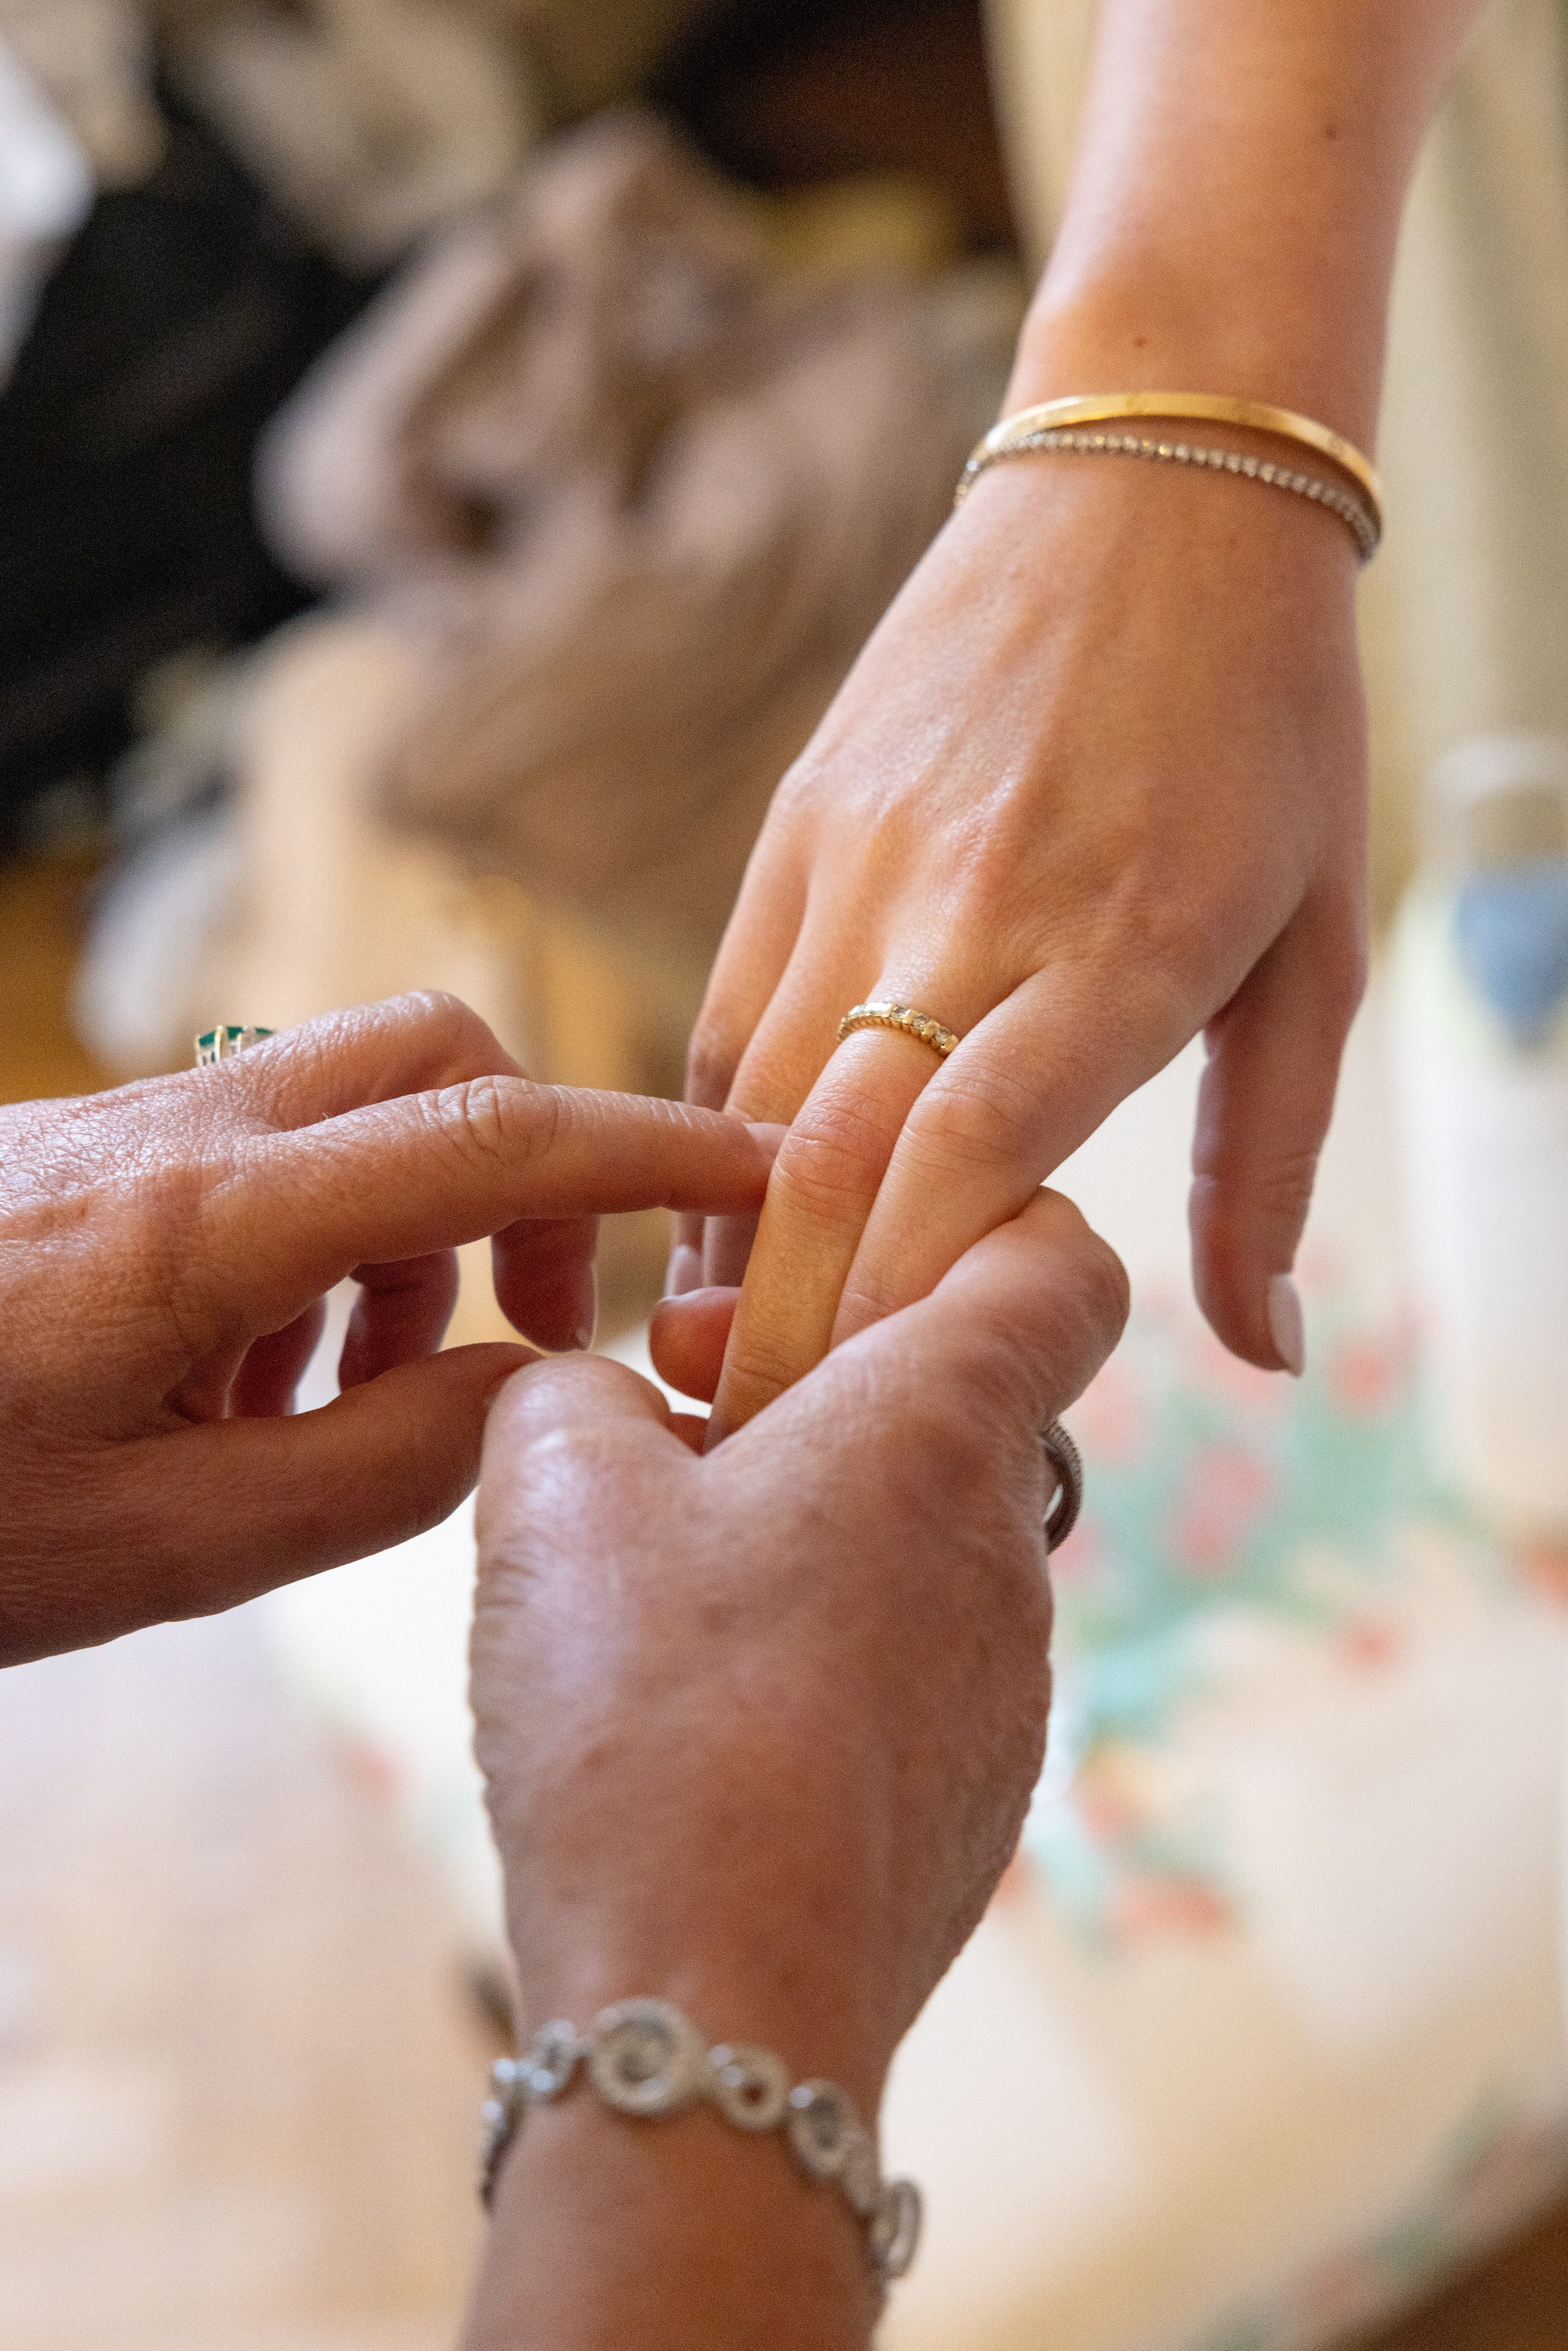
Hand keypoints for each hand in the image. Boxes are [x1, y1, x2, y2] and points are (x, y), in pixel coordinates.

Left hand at [0, 992, 771, 1665]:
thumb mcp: (153, 1550)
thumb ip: (371, 1472)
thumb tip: (521, 1395)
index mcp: (208, 1227)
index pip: (492, 1137)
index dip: (652, 1151)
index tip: (759, 1179)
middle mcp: (175, 1139)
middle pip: (433, 1054)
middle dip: (533, 1170)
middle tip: (522, 1325)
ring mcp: (117, 1133)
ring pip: (346, 1101)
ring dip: (407, 1228)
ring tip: (343, 1400)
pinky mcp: (75, 1161)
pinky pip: (249, 1149)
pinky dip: (310, 1245)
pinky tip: (237, 1388)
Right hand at [466, 1188, 1126, 2349]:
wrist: (713, 2012)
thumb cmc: (647, 1722)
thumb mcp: (553, 1486)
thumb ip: (579, 1386)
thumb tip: (613, 1404)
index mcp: (940, 1432)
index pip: (1061, 1259)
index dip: (977, 1217)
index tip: (846, 1251)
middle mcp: (1008, 1551)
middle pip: (962, 1398)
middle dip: (826, 1374)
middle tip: (680, 1405)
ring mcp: (1006, 1685)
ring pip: (924, 1534)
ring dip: (811, 1514)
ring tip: (663, 1571)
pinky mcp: (971, 1794)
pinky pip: (910, 1662)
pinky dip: (821, 1641)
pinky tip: (699, 1705)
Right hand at [682, 448, 1365, 1436]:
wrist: (1154, 488)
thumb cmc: (1267, 729)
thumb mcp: (1312, 946)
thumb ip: (1269, 1163)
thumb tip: (1265, 1352)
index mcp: (1123, 944)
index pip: (974, 1151)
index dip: (904, 1300)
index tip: (876, 1418)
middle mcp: (971, 902)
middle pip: (837, 1152)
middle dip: (791, 1319)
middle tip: (771, 1444)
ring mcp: (864, 857)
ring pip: (755, 1095)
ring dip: (733, 1245)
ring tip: (731, 1365)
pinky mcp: (799, 824)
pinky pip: (732, 1015)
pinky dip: (713, 1136)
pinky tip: (716, 1221)